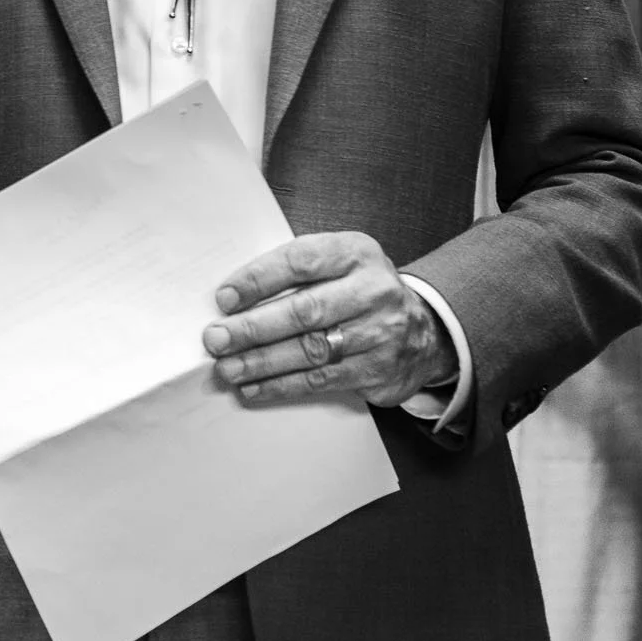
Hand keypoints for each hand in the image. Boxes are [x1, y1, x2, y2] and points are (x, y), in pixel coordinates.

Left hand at [201, 232, 457, 408]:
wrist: (424, 330)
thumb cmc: (361, 291)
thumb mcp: (339, 264)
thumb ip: (296, 272)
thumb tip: (234, 299)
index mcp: (356, 253)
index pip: (301, 261)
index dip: (259, 279)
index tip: (225, 297)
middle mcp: (373, 290)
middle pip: (305, 311)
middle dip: (253, 328)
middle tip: (216, 339)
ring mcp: (380, 333)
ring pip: (311, 351)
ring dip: (262, 363)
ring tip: (227, 368)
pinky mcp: (379, 370)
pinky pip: (321, 380)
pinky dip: (282, 386)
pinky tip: (254, 387)